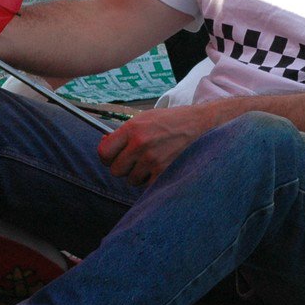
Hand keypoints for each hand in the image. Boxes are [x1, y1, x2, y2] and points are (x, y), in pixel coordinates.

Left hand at [97, 102, 226, 185]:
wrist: (201, 124)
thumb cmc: (171, 121)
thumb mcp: (145, 119)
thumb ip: (124, 133)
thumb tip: (104, 145)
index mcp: (132, 128)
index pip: (104, 152)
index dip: (106, 157)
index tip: (112, 157)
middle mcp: (140, 144)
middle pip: (115, 170)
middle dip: (123, 167)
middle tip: (135, 160)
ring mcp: (153, 160)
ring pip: (131, 180)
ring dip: (139, 175)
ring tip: (153, 161)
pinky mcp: (164, 172)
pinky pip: (147, 186)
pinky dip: (152, 180)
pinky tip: (161, 167)